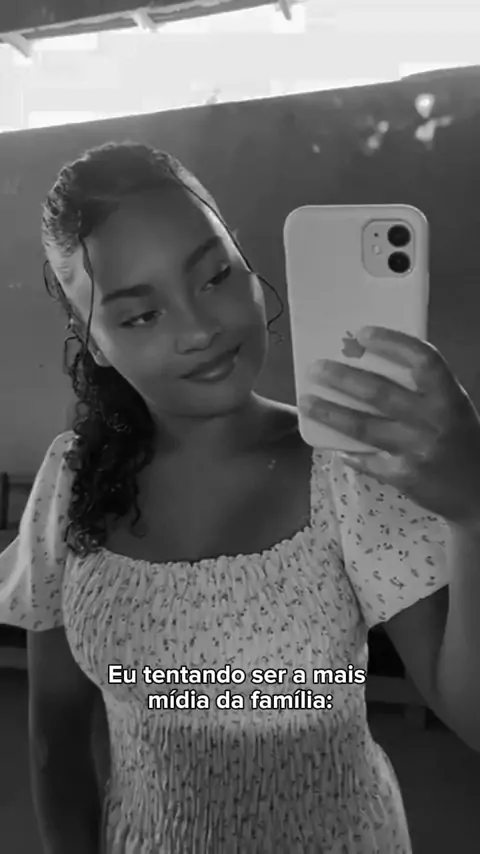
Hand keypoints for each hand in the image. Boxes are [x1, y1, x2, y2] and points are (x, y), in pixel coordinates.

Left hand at [299, 326, 479, 528]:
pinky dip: (347, 450)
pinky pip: (366, 459)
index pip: (421, 361)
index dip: (392, 344)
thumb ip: (422, 389)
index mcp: (448, 397)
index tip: (363, 333)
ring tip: (307, 402)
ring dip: (331, 413)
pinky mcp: (403, 477)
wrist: (478, 492)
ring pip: (364, 427)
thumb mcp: (453, 406)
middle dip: (343, 378)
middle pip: (380, 393)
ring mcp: (416, 450)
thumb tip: (370, 362)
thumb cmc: (461, 438)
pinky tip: (331, 442)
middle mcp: (433, 421)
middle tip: (316, 368)